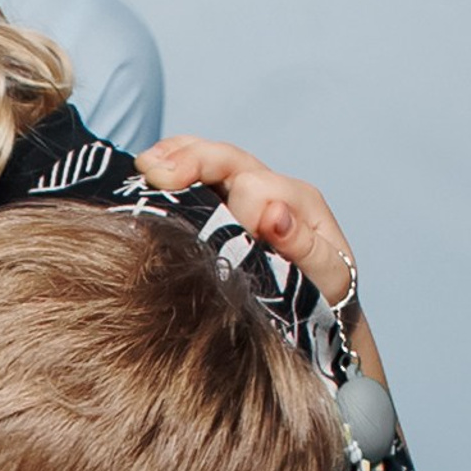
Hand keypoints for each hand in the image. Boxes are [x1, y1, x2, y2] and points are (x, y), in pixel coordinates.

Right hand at [134, 136, 360, 321]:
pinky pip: (194, 179)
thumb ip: (304, 246)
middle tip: (155, 172)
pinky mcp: (221, 208)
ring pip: (207, 161)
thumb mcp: (326, 278)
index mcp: (296, 201)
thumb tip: (272, 214)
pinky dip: (168, 169)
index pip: (256, 184)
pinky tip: (144, 172)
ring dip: (174, 158)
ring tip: (145, 166)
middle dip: (191, 160)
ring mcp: (243, 196)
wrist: (320, 312)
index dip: (226, 193)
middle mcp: (270, 189)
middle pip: (227, 160)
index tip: (211, 216)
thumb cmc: (322, 297)